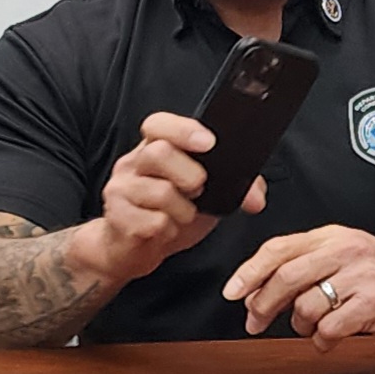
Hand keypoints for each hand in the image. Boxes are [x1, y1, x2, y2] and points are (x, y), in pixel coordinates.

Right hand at [64, 112, 264, 287]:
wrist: (129, 249)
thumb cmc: (167, 214)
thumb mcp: (202, 195)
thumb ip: (232, 187)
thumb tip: (256, 199)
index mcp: (153, 148)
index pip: (158, 124)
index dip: (183, 130)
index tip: (208, 143)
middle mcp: (133, 163)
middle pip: (159, 153)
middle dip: (189, 174)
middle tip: (199, 190)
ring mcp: (121, 189)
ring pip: (159, 192)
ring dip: (183, 210)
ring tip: (182, 217)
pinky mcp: (117, 218)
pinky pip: (153, 222)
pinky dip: (168, 231)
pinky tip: (165, 231)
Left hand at [222, 226, 374, 350]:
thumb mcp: (341, 254)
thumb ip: (302, 264)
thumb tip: (256, 290)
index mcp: (331, 236)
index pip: (279, 248)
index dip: (250, 271)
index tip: (232, 291)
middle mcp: (345, 251)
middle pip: (287, 277)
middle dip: (263, 304)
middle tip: (254, 321)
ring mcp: (360, 278)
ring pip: (307, 306)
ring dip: (299, 324)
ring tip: (308, 326)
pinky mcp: (373, 305)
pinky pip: (330, 328)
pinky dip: (321, 340)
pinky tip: (327, 338)